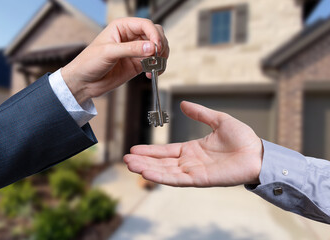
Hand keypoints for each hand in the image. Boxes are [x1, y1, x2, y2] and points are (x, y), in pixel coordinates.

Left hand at [61, 17, 168, 104]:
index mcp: (122, 27)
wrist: (83, 82)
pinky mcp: (137, 64)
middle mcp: (131, 37)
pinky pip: (153, 63)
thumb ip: (130, 49)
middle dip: (160, 44)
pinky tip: (151, 73)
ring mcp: (135, 51)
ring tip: (155, 67)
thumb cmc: (89, 62)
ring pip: (157, 48)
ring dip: (161, 57)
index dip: (154, 34)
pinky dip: (157, 67)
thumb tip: (151, 48)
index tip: (156, 47)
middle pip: (155, 34)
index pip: (146, 25)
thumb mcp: (108, 53)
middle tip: (158, 57)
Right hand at [124, 101, 263, 186]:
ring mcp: (193, 172)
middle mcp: (190, 162)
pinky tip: (147, 173)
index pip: (166, 151)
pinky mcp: (200, 180)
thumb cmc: (242, 138)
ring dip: (147, 168)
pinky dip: (161, 177)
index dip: (150, 150)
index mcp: (192, 149)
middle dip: (143, 161)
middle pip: (161, 162)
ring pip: (165, 171)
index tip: (134, 148)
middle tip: (126, 159)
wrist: (258, 153)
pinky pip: (177, 179)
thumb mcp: (218, 120)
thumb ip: (200, 113)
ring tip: (130, 165)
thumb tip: (183, 103)